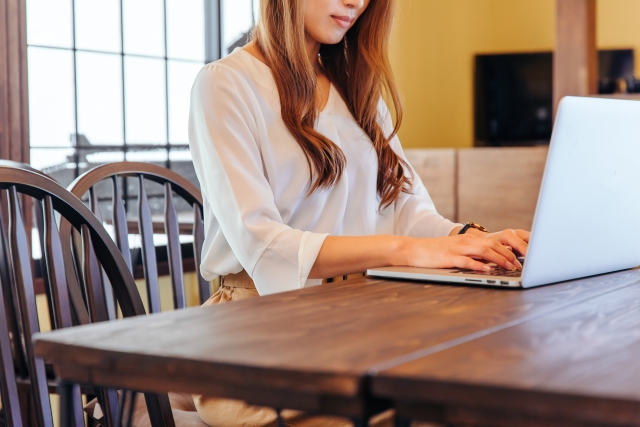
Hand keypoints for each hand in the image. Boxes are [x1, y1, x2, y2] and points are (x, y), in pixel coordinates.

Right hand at [404, 228, 529, 271]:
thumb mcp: (455, 250)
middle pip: (492, 245)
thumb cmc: (434, 253)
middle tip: (519, 265)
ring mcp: (457, 249)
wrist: (413, 249)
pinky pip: (467, 261)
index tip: (519, 259)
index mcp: (467, 240)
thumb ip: (471, 254)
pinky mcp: (449, 257)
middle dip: (508, 255)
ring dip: (499, 259)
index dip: (508, 250)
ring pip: (483, 251)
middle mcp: (464, 241)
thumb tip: (489, 263)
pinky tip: (488, 270)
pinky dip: (479, 265)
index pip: (493, 242)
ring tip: (509, 267)